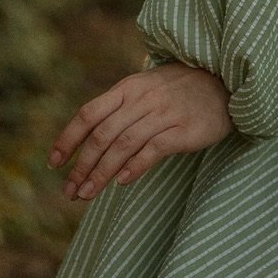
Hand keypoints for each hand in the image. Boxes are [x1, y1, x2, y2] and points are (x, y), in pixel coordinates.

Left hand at [49, 63, 232, 201]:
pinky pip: (153, 150)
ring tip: (87, 195)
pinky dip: (134, 167)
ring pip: (123, 146)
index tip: (53, 164)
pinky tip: (122, 182)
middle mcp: (143, 98)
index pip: (90, 113)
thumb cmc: (179, 89)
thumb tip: (87, 141)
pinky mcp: (183, 129)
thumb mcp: (147, 88)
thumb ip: (120, 108)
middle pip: (103, 135)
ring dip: (101, 173)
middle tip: (70, 192)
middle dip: (82, 166)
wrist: (224, 82)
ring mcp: (164, 113)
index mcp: (129, 87)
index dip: (68, 138)